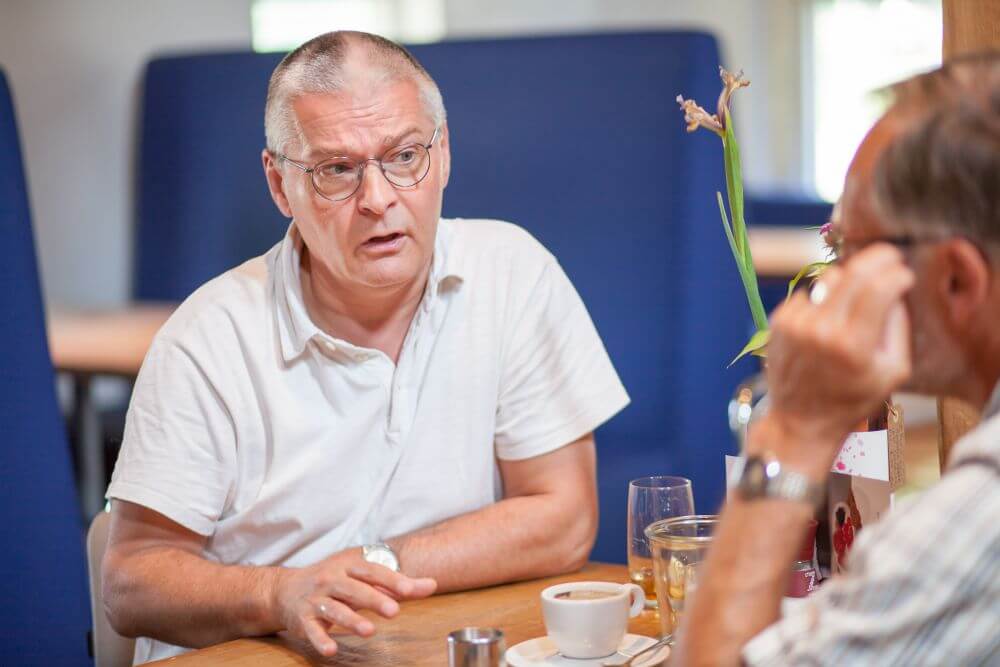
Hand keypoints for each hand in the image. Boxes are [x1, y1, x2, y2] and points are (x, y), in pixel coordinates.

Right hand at [270, 548, 435, 656]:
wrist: (285, 590)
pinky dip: (321, 639)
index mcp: (348, 566)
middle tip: (395, 611)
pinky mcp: (303, 619)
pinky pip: (312, 630)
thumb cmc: (335, 581)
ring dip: (351, 620)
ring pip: (334, 609)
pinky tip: (331, 649)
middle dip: (374, 599)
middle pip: (354, 589)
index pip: (372, 571)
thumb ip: (396, 584)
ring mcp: (316, 599)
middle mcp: (331, 580)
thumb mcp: (363, 578)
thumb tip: (432, 585)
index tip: (410, 589)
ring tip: (369, 631)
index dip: (391, 580)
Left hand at [762, 244, 913, 465]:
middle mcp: (821, 331)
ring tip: (854, 303)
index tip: (904, 272)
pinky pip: (810, 293)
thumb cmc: (852, 399)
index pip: (877, 288)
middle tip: (889, 256)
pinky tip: (826, 322)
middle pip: (853, 273)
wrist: (801, 420)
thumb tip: (896, 290)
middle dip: (876, 259)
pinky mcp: (779, 321)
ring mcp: (796, 324)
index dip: (896, 272)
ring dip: (848, 281)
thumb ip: (899, 328)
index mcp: (853, 346)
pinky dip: (823, 299)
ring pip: (829, 279)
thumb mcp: (893, 373)